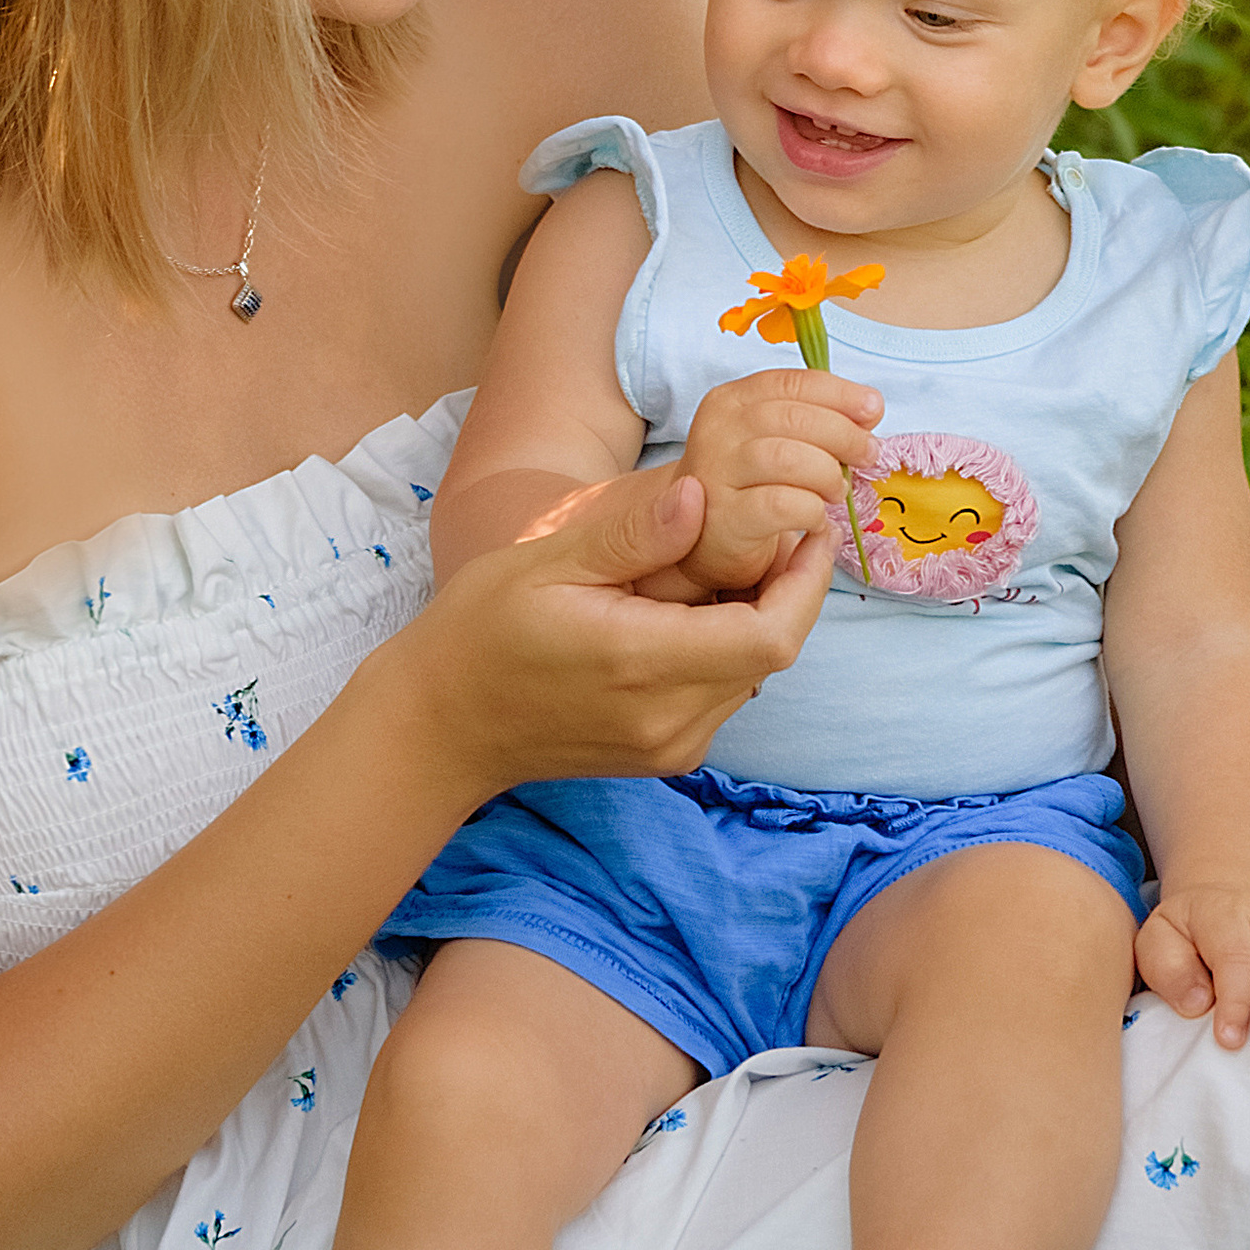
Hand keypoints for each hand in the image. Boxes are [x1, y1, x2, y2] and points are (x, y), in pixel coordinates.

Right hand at [407, 465, 833, 797]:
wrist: (440, 728)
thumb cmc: (480, 632)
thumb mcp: (545, 563)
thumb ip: (630, 535)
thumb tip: (702, 494)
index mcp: (642, 664)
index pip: (770, 635)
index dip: (806, 581)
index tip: (809, 526)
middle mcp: (668, 719)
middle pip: (770, 654)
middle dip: (788, 590)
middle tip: (782, 528)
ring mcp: (669, 746)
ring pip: (752, 675)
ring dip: (759, 618)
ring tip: (736, 559)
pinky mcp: (665, 754)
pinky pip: (723, 693)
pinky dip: (729, 646)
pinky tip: (695, 608)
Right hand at [668, 368, 882, 596]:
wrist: (704, 539)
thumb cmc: (751, 483)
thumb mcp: (776, 438)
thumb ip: (815, 419)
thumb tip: (869, 408)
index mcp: (731, 400)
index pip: (792, 383)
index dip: (840, 393)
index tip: (873, 410)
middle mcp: (718, 430)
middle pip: (793, 418)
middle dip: (844, 435)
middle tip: (868, 455)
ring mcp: (716, 474)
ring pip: (787, 458)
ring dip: (828, 473)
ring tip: (838, 491)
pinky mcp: (725, 518)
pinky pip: (781, 505)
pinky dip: (812, 510)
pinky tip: (817, 518)